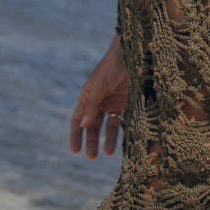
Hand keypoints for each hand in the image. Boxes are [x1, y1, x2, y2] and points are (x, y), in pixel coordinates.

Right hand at [69, 33, 128, 159]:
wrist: (135, 52)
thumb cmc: (113, 65)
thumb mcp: (100, 84)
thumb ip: (92, 104)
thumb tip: (84, 126)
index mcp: (88, 96)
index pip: (78, 119)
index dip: (75, 135)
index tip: (75, 151)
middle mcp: (100, 102)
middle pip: (92, 126)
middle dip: (91, 142)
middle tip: (91, 157)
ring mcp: (114, 103)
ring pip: (108, 126)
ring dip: (107, 140)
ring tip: (107, 153)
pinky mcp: (129, 104)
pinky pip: (124, 121)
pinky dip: (122, 132)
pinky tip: (122, 142)